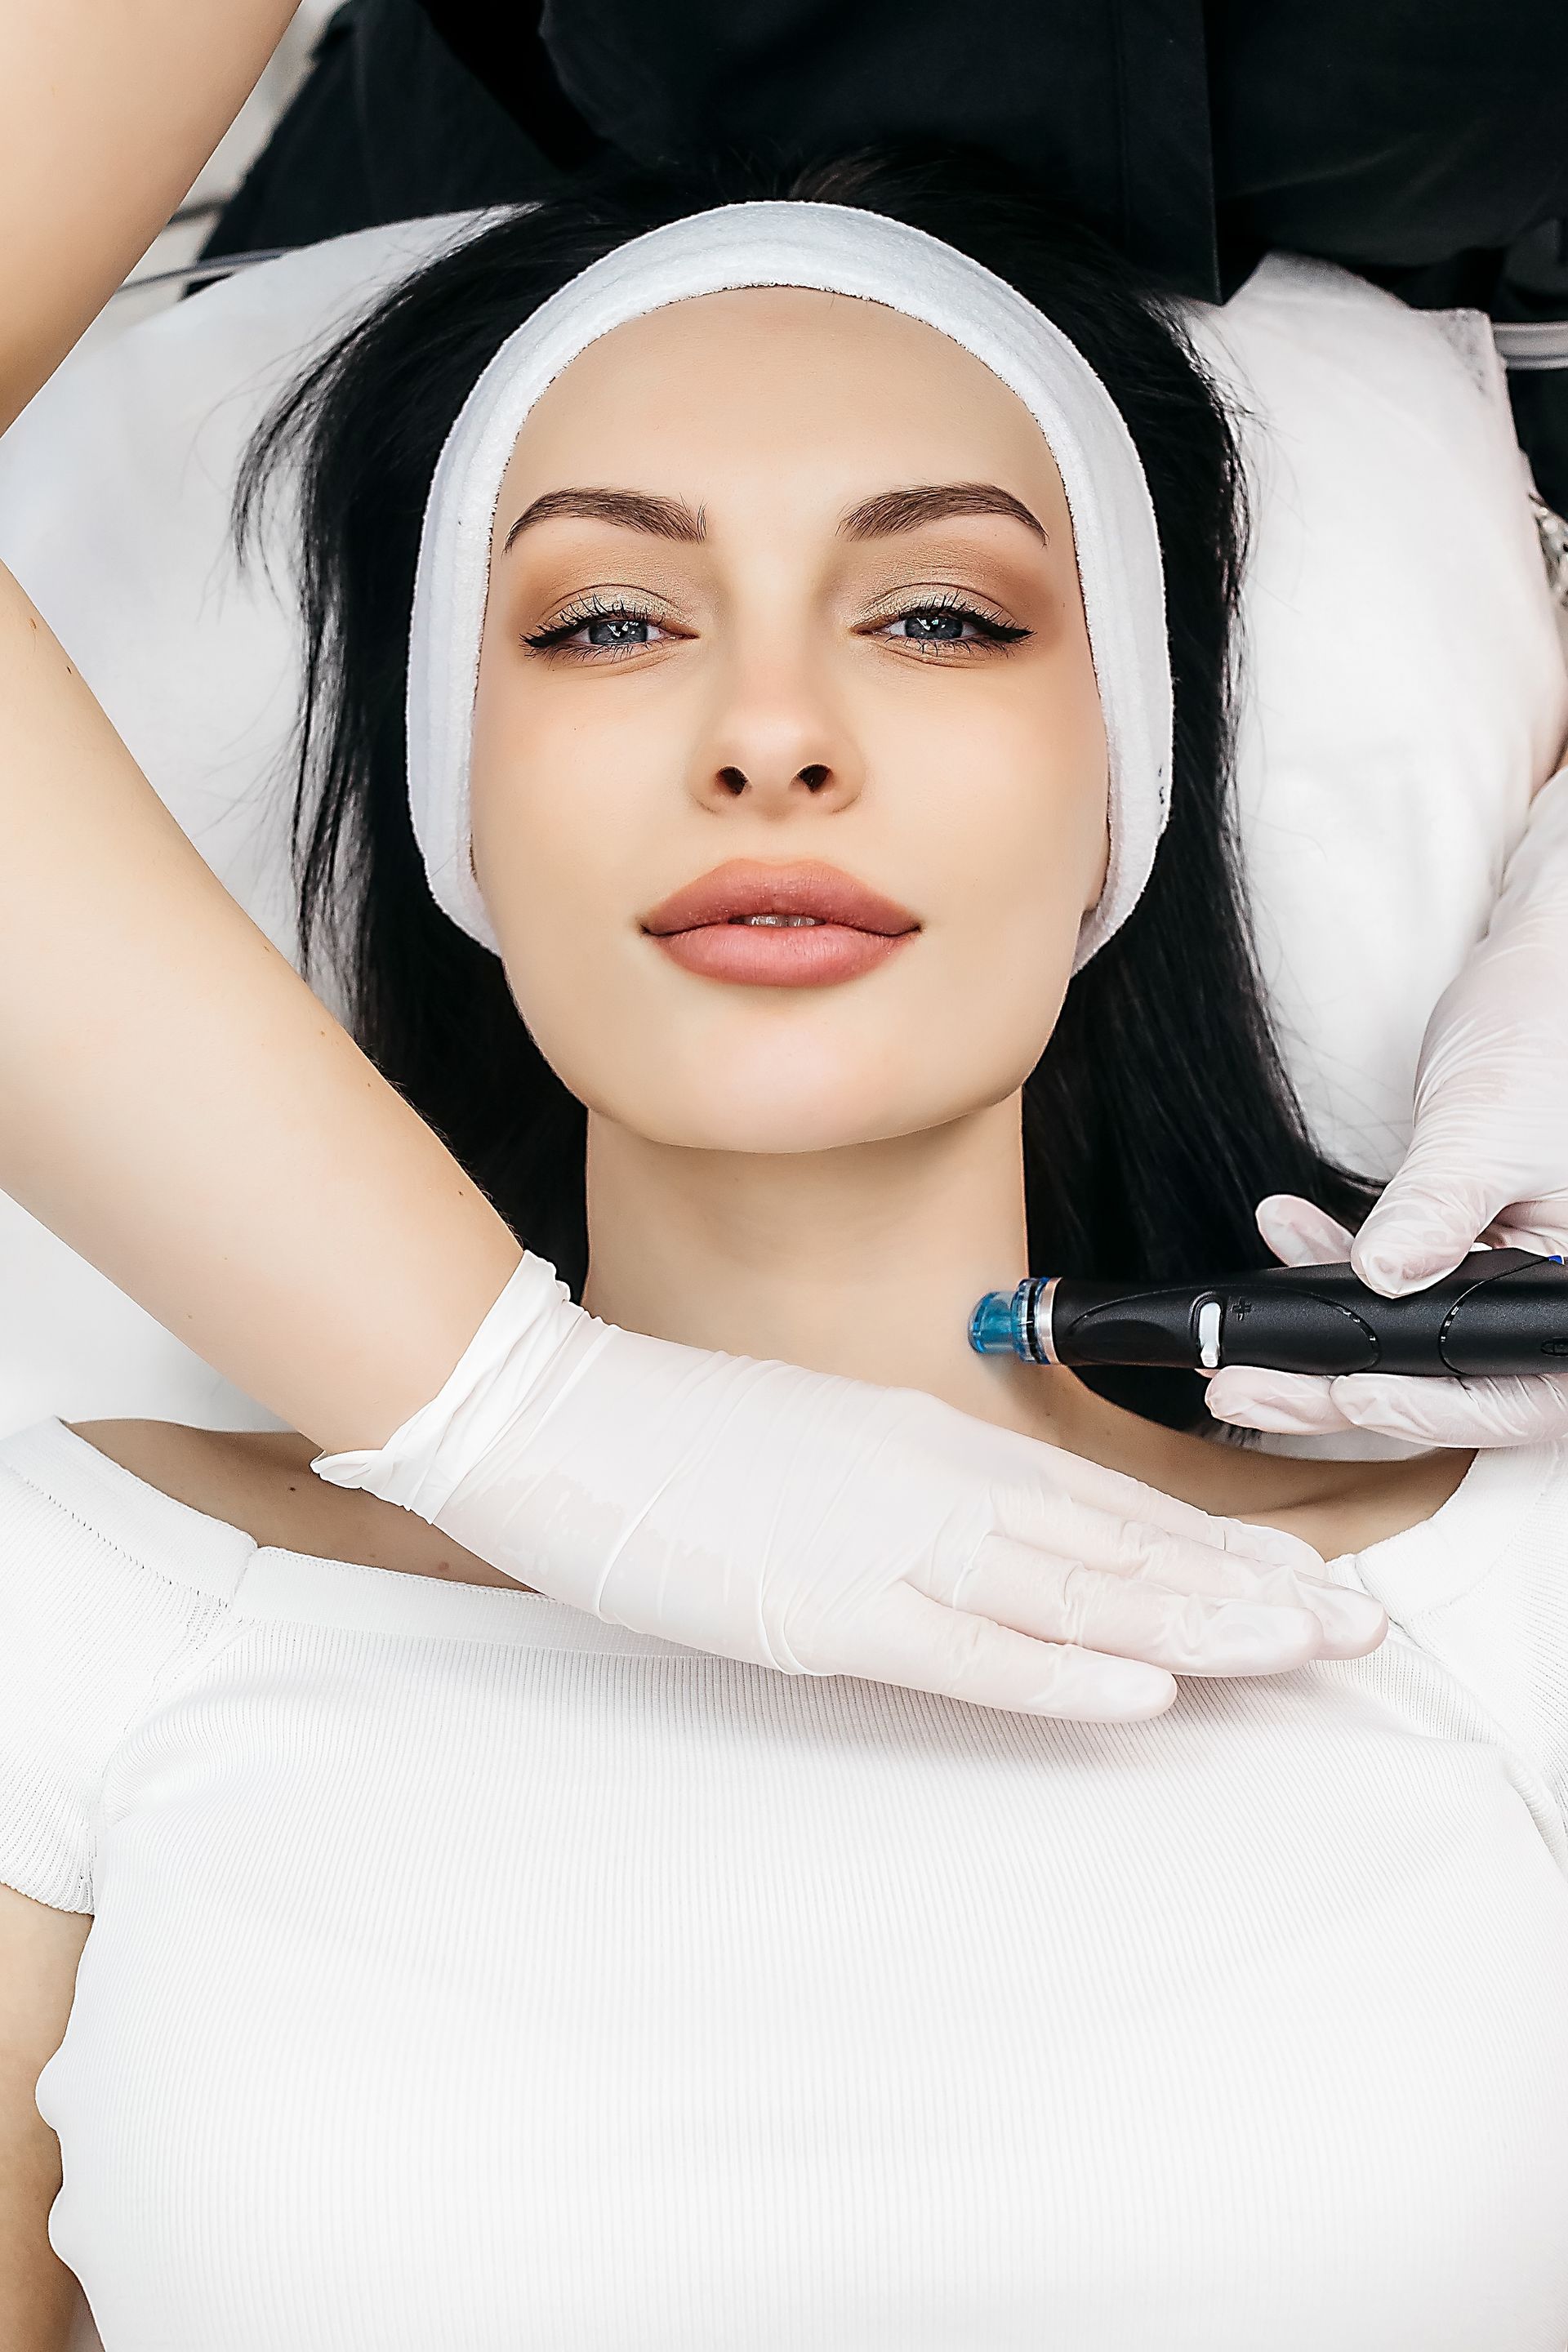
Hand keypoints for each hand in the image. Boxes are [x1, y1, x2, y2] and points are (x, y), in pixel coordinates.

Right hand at [313, 1255, 1385, 1724]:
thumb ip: (905, 1486)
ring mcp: (885, 1542)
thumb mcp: (817, 1444)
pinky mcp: (827, 1605)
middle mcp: (933, 1480)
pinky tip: (1142, 1692)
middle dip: (1244, 1591)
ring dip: (1197, 1626)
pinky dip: (1062, 1671)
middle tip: (1350, 1631)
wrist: (550, 1411)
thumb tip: (976, 1531)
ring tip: (1299, 1654)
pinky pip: (968, 1647)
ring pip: (1075, 1589)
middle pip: (1118, 1545)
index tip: (1293, 1579)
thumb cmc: (670, 1435)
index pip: (1100, 1503)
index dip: (1207, 1547)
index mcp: (929, 1442)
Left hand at [1206, 770, 1567, 1451]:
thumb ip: (1437, 1208)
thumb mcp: (1489, 1123)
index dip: (1436, 1406)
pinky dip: (1337, 1276)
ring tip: (1236, 1346)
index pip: (1523, 1392)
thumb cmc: (1543, 1031)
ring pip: (1413, 1349)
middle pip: (1455, 1384)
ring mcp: (1512, 1280)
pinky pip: (1398, 1294)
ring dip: (1324, 1342)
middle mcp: (1555, 1301)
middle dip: (1344, 1392)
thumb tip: (1383, 1278)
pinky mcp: (1467, 1255)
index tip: (1351, 1395)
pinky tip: (1285, 1238)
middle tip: (1244, 1390)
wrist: (1537, 976)